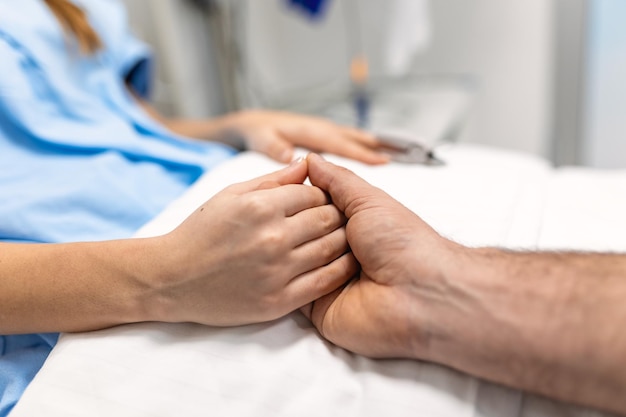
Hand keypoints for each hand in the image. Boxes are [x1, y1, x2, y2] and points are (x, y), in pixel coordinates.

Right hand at [150, 158, 357, 325]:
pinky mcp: (278, 301)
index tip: (323, 199)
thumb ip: (272, 180)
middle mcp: (272, 237)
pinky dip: (341, 269)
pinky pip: (324, 281)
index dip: (323, 194)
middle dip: (337, 215)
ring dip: (343, 240)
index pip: (314, 192)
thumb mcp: (231, 194)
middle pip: (327, 218)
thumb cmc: (200, 232)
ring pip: (332, 248)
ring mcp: (277, 271)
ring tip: (344, 237)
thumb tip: (308, 164)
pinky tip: (343, 262)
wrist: (172, 280)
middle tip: (338, 218)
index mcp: (260, 206)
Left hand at [222, 110, 388, 164]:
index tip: (382, 161)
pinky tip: (372, 149)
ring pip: (352, 136)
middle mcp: (320, 128)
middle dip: (376, 146)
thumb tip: (290, 156)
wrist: (252, 123)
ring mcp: (322, 130)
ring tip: (396, 151)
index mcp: (309, 131)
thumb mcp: (261, 139)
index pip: (339, 144)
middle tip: (400, 155)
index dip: (361, 153)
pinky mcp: (322, 134)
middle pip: (353, 137)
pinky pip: (346, 138)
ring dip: (373, 142)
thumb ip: (274, 147)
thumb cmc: (257, 132)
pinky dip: (362, 142)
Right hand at [302, 154, 457, 358]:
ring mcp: (326, 279)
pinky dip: (295, 278)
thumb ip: (336, 180)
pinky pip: (292, 290)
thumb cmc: (403, 243)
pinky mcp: (318, 306)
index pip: (311, 207)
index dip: (302, 197)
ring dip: (306, 251)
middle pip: (299, 232)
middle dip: (306, 224)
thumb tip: (311, 159)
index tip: (289, 186)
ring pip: (292, 258)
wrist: (419, 292)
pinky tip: (309, 268)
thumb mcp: (368, 200)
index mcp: (351, 225)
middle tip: (326, 225)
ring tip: (335, 252)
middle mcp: (338, 251)